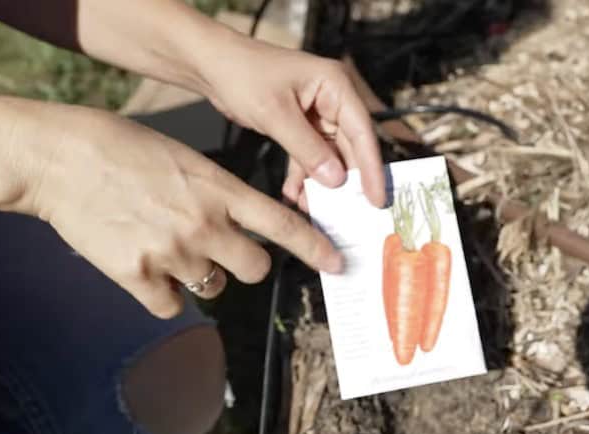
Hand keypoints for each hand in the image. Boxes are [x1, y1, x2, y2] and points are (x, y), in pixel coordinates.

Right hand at [20, 105, 342, 317]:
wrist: (60, 158)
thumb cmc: (122, 148)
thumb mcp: (186, 160)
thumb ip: (218, 195)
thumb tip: (239, 228)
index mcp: (219, 189)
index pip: (283, 224)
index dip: (315, 248)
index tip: (338, 264)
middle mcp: (203, 225)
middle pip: (255, 268)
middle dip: (245, 264)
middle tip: (221, 251)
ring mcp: (171, 253)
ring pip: (211, 288)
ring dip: (198, 276)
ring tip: (165, 244)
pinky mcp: (136, 276)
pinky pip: (171, 306)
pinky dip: (163, 295)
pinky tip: (144, 267)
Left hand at [203, 37, 386, 209]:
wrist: (212, 65)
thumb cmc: (243, 74)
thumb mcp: (275, 114)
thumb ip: (307, 149)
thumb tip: (336, 180)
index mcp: (334, 85)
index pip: (362, 131)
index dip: (371, 168)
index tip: (377, 199)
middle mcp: (331, 99)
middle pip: (350, 147)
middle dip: (346, 181)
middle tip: (350, 213)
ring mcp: (316, 113)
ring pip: (329, 156)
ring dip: (321, 183)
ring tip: (315, 208)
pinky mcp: (300, 125)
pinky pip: (308, 156)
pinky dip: (302, 176)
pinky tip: (294, 195)